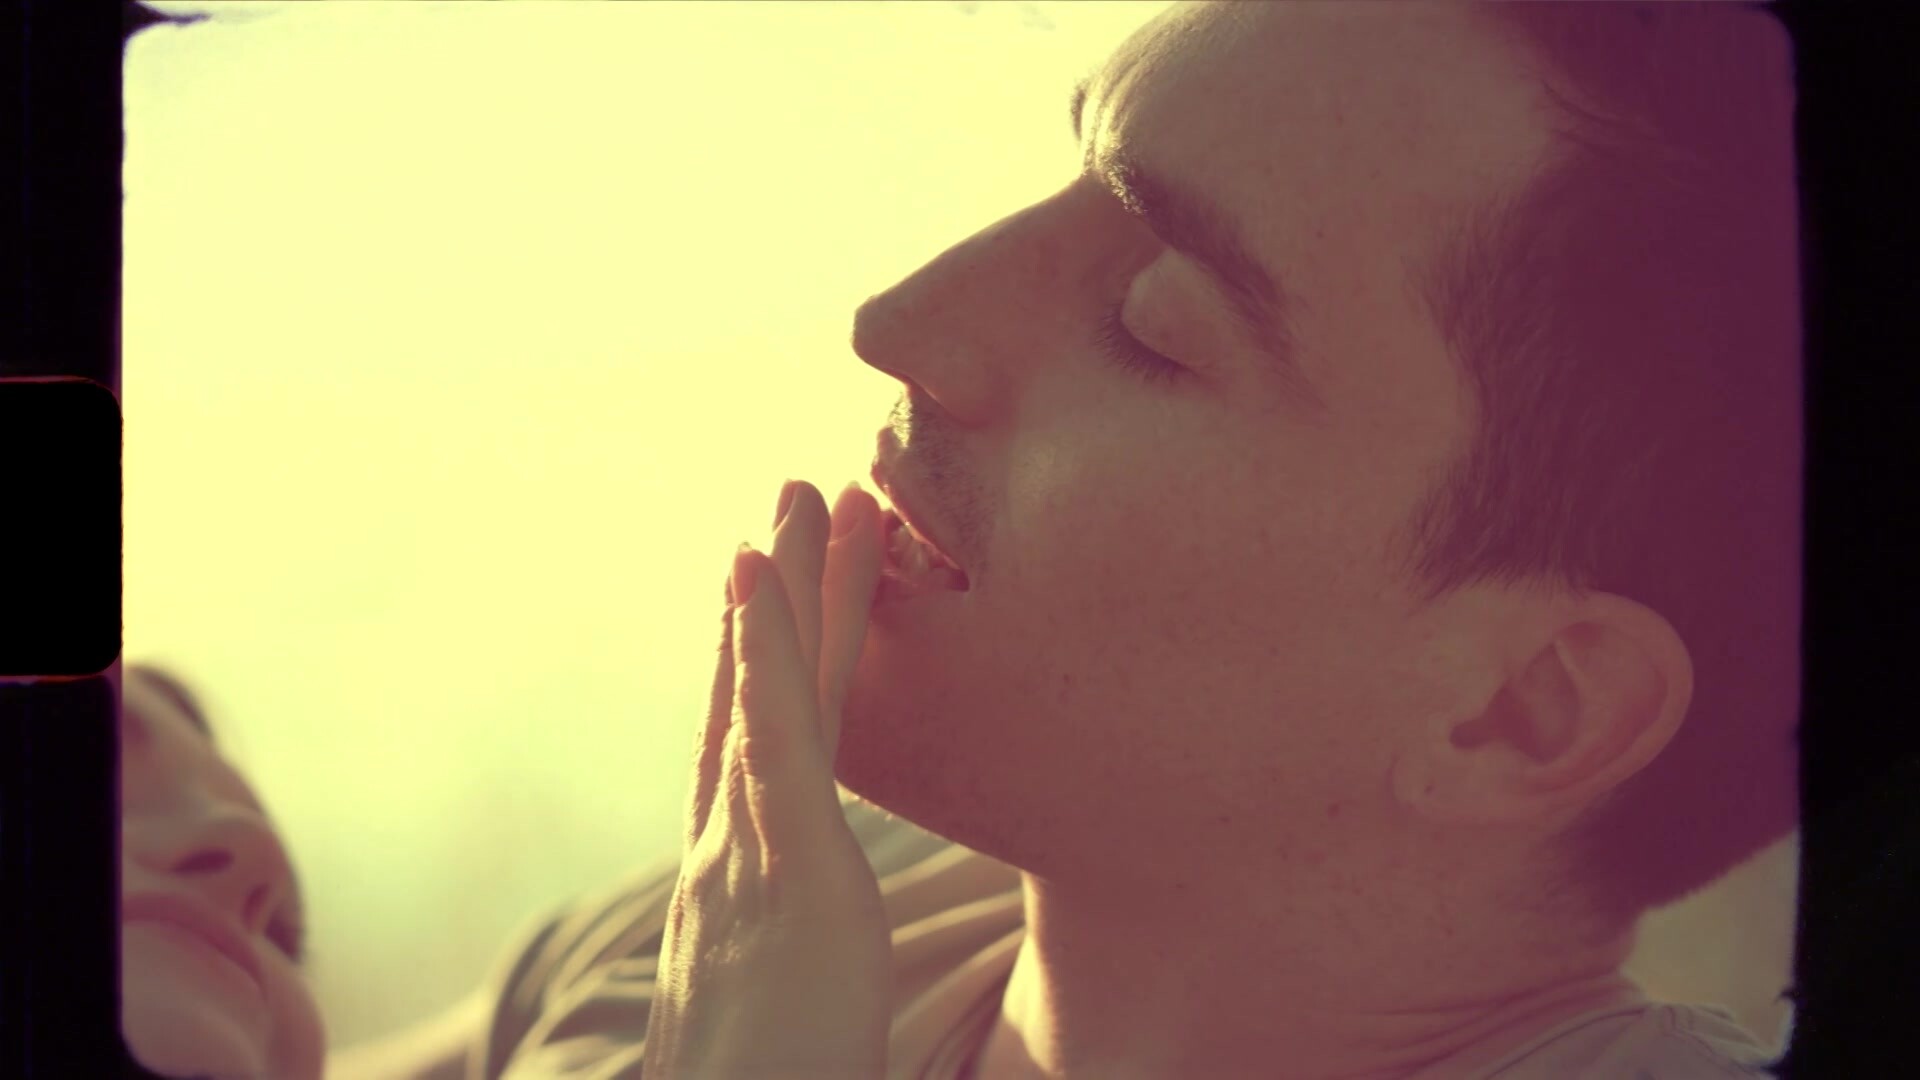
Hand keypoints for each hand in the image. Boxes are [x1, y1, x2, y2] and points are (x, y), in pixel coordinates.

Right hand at [642, 480, 891, 1079]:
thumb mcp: (782, 1009)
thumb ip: (787, 953)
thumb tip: (809, 942)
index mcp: (739, 884)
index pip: (756, 749)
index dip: (763, 663)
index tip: (772, 588)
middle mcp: (730, 855)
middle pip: (758, 696)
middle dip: (776, 596)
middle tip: (791, 497)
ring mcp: (747, 858)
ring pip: (770, 695)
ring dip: (784, 588)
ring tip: (799, 488)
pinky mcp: (785, 876)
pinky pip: (776, 744)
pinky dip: (767, 655)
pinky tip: (760, 577)